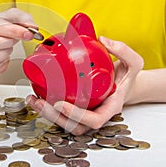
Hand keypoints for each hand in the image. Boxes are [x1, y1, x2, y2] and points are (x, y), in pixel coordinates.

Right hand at [0, 8, 36, 77]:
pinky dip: (0, 66)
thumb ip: (24, 20)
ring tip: (7, 48)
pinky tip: (3, 58)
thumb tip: (33, 29)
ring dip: (2, 55)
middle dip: (6, 43)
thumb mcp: (12, 17)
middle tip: (13, 40)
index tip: (27, 34)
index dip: (12, 31)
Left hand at [27, 36, 143, 134]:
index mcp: (109, 108)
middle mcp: (96, 114)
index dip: (76, 116)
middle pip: (74, 126)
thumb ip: (123, 50)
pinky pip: (61, 115)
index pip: (94, 120)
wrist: (122, 84)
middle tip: (40, 101)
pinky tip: (36, 97)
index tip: (60, 104)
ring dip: (47, 114)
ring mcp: (85, 115)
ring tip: (33, 100)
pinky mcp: (75, 111)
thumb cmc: (126, 78)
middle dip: (54, 117)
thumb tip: (103, 40)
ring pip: (65, 123)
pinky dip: (47, 108)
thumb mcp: (133, 63)